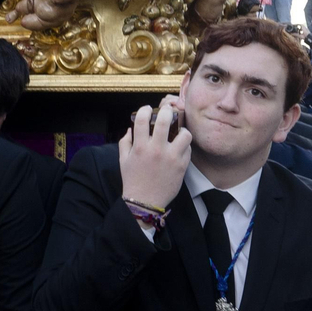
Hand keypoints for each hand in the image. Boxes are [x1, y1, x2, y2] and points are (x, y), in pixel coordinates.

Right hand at [119, 99, 191, 213]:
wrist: (144, 201)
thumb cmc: (133, 180)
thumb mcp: (123, 161)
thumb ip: (125, 142)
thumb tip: (130, 129)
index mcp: (140, 147)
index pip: (143, 120)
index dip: (146, 110)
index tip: (148, 109)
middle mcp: (156, 150)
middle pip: (166, 121)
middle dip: (167, 111)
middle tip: (168, 112)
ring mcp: (171, 158)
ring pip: (185, 134)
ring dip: (182, 130)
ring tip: (179, 132)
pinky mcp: (181, 166)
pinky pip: (188, 149)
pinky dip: (185, 146)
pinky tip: (180, 148)